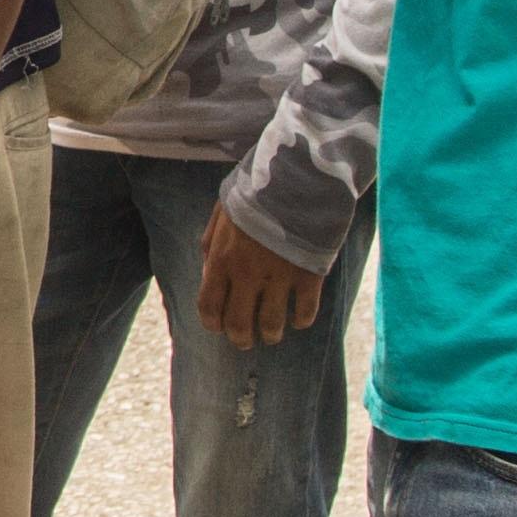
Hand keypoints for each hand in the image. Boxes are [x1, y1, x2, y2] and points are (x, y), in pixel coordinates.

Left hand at [193, 204, 328, 347]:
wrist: (296, 176)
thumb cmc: (255, 191)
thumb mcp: (222, 212)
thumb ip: (211, 244)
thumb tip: (207, 272)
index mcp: (221, 259)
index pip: (209, 306)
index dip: (213, 323)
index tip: (219, 327)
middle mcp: (247, 274)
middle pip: (239, 324)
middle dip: (241, 338)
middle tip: (246, 341)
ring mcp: (279, 277)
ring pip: (271, 324)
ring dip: (270, 334)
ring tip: (272, 334)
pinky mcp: (308, 275)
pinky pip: (305, 311)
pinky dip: (301, 321)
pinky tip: (299, 320)